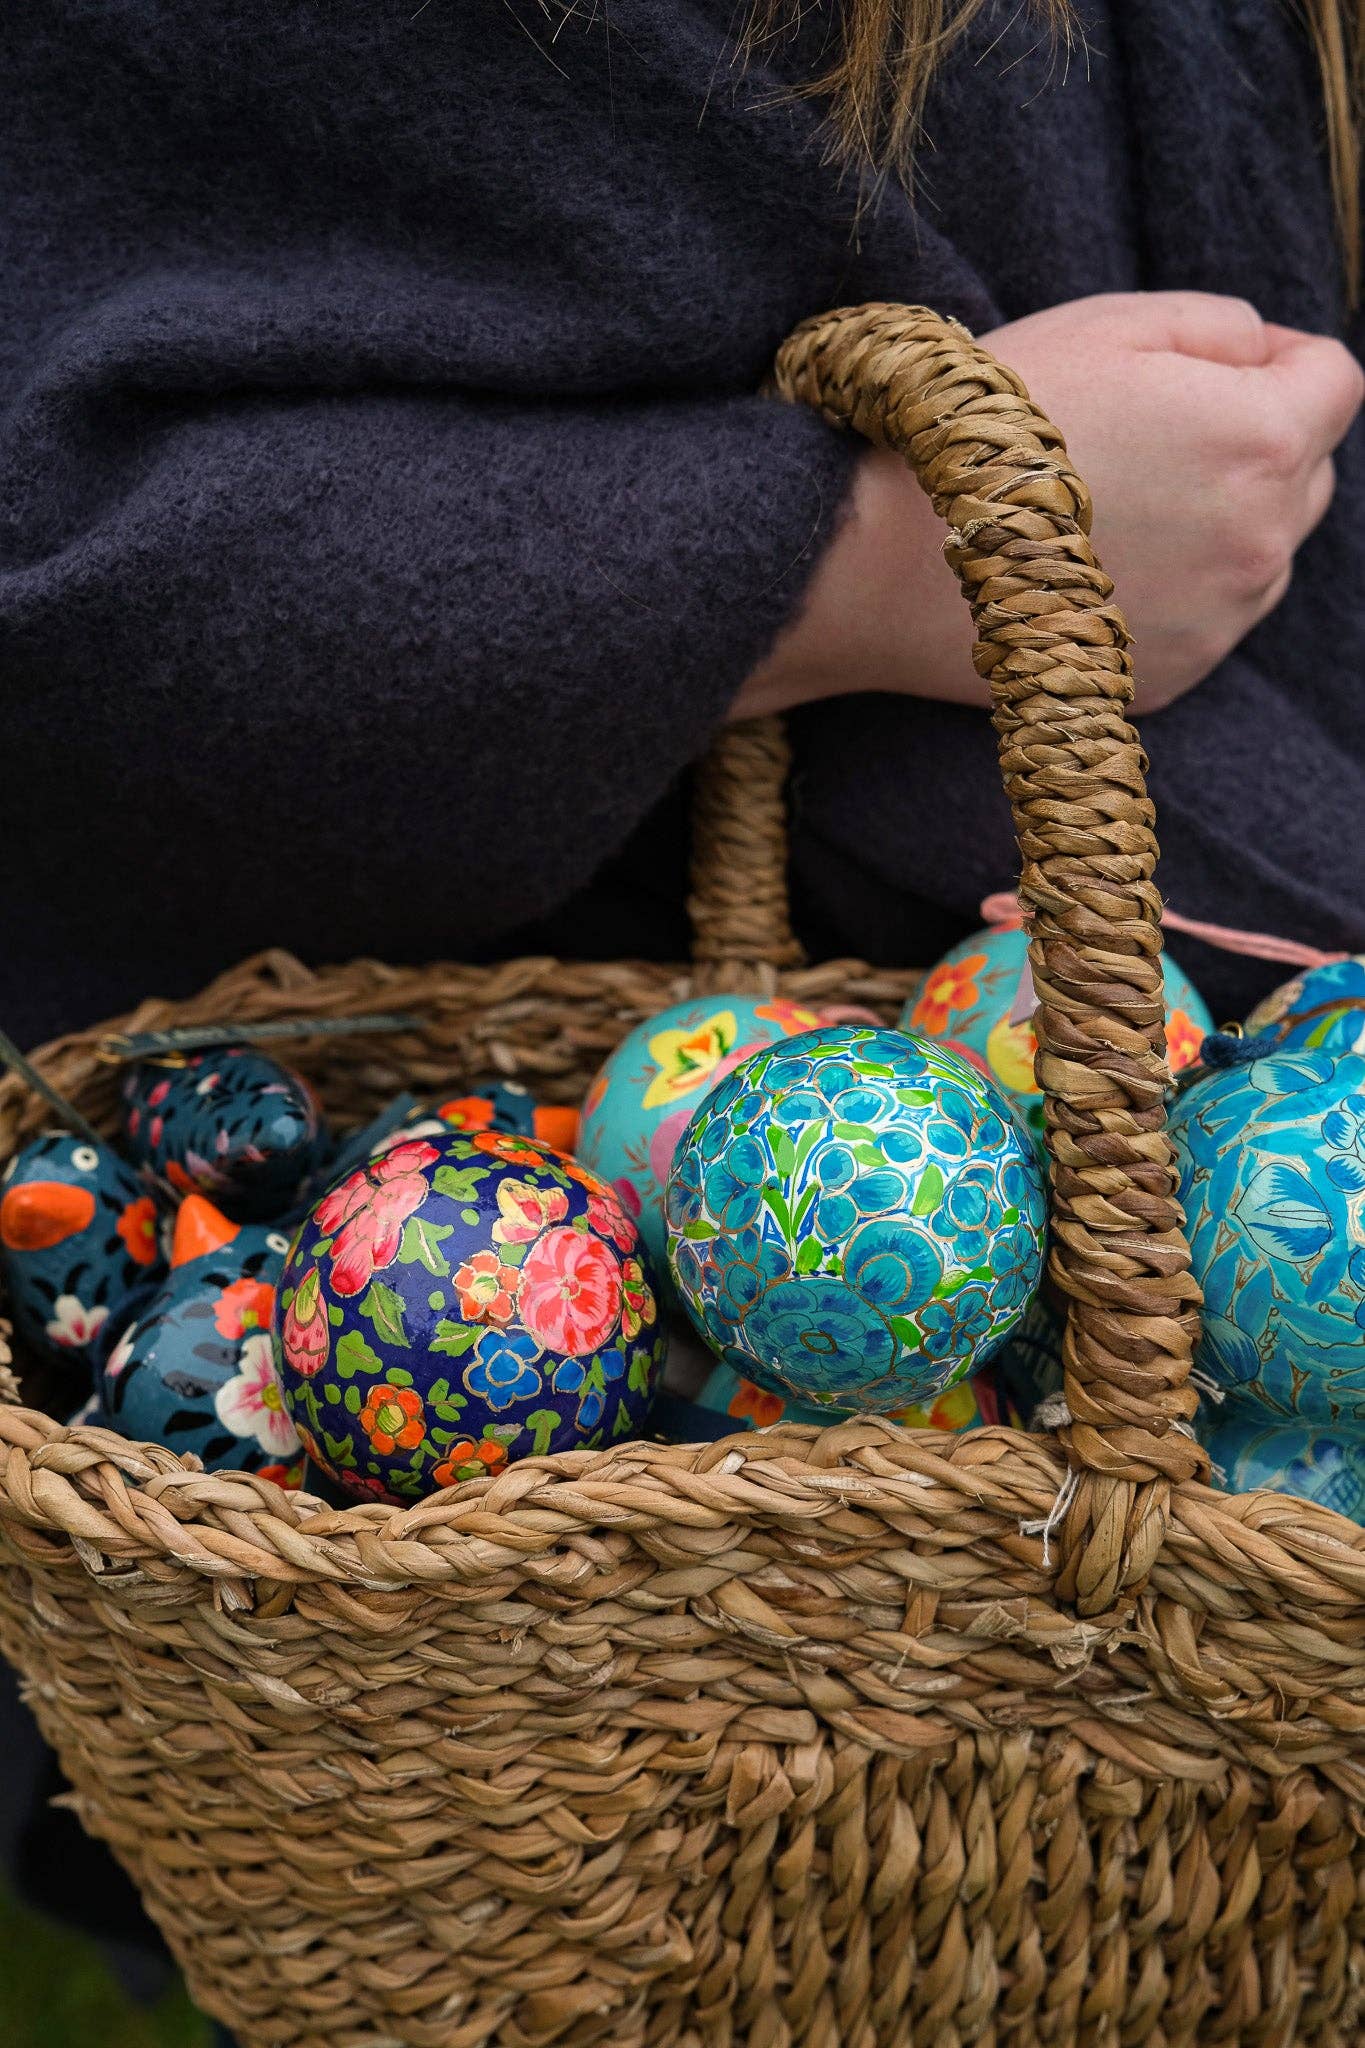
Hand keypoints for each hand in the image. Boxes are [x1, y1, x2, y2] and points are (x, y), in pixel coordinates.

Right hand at [986, 292, 1363, 711]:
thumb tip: (1267, 356)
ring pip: (1262, 553)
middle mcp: (1262, 543)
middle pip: (1307, 474)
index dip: (1283, 360)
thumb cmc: (994, 428)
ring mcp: (1219, 622)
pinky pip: (1207, 618)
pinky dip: (1173, 590)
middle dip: (1254, 442)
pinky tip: (1095, 567)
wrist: (891, 556)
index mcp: (1262, 439)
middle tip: (1150, 435)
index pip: (1337, 382)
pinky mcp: (1171, 678)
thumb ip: (1223, 326)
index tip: (1219, 366)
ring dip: (1219, 522)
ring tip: (1115, 507)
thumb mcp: (1113, 323)